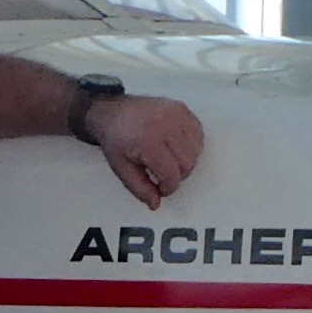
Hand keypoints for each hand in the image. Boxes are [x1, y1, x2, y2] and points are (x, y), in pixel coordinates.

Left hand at [85, 95, 204, 208]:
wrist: (113, 112)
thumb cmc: (116, 139)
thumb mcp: (122, 168)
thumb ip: (140, 188)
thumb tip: (155, 204)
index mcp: (148, 141)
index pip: (171, 174)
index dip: (168, 188)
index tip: (161, 188)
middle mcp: (165, 125)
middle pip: (187, 164)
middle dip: (177, 176)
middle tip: (162, 174)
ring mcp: (175, 114)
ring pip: (196, 150)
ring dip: (186, 162)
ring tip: (168, 160)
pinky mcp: (182, 108)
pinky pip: (198, 134)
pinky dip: (191, 146)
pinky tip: (175, 147)